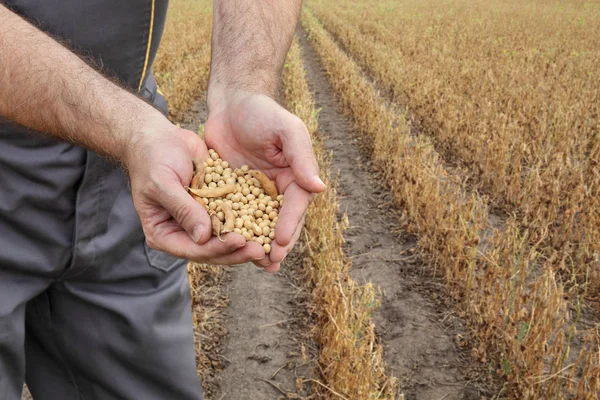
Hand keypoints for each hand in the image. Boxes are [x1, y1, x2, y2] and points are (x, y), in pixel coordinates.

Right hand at [125, 117, 265, 264]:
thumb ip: (183, 209)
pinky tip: (268, 221)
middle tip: (262, 250)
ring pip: (226, 237)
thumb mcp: (163, 182)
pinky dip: (249, 220)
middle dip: (237, 251)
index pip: (193, 249)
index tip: (240, 241)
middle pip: (213, 250)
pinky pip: (233, 218)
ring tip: (269, 242)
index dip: (217, 248)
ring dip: (247, 240)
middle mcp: (183, 232)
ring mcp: (200, 221)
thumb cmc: (153, 158)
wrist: (160, 137)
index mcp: (164, 234)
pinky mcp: (215, 207)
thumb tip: (203, 236)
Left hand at [205, 89, 325, 271]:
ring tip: (254, 266)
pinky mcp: (232, 194)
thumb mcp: (287, 130)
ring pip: (258, 225)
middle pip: (280, 222)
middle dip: (276, 244)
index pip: (295, 207)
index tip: (279, 243)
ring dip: (257, 245)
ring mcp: (254, 194)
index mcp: (295, 177)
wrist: (231, 103)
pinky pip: (234, 216)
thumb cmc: (262, 112)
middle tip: (269, 263)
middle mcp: (277, 190)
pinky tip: (227, 248)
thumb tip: (319, 188)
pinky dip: (233, 232)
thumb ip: (302, 157)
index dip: (289, 226)